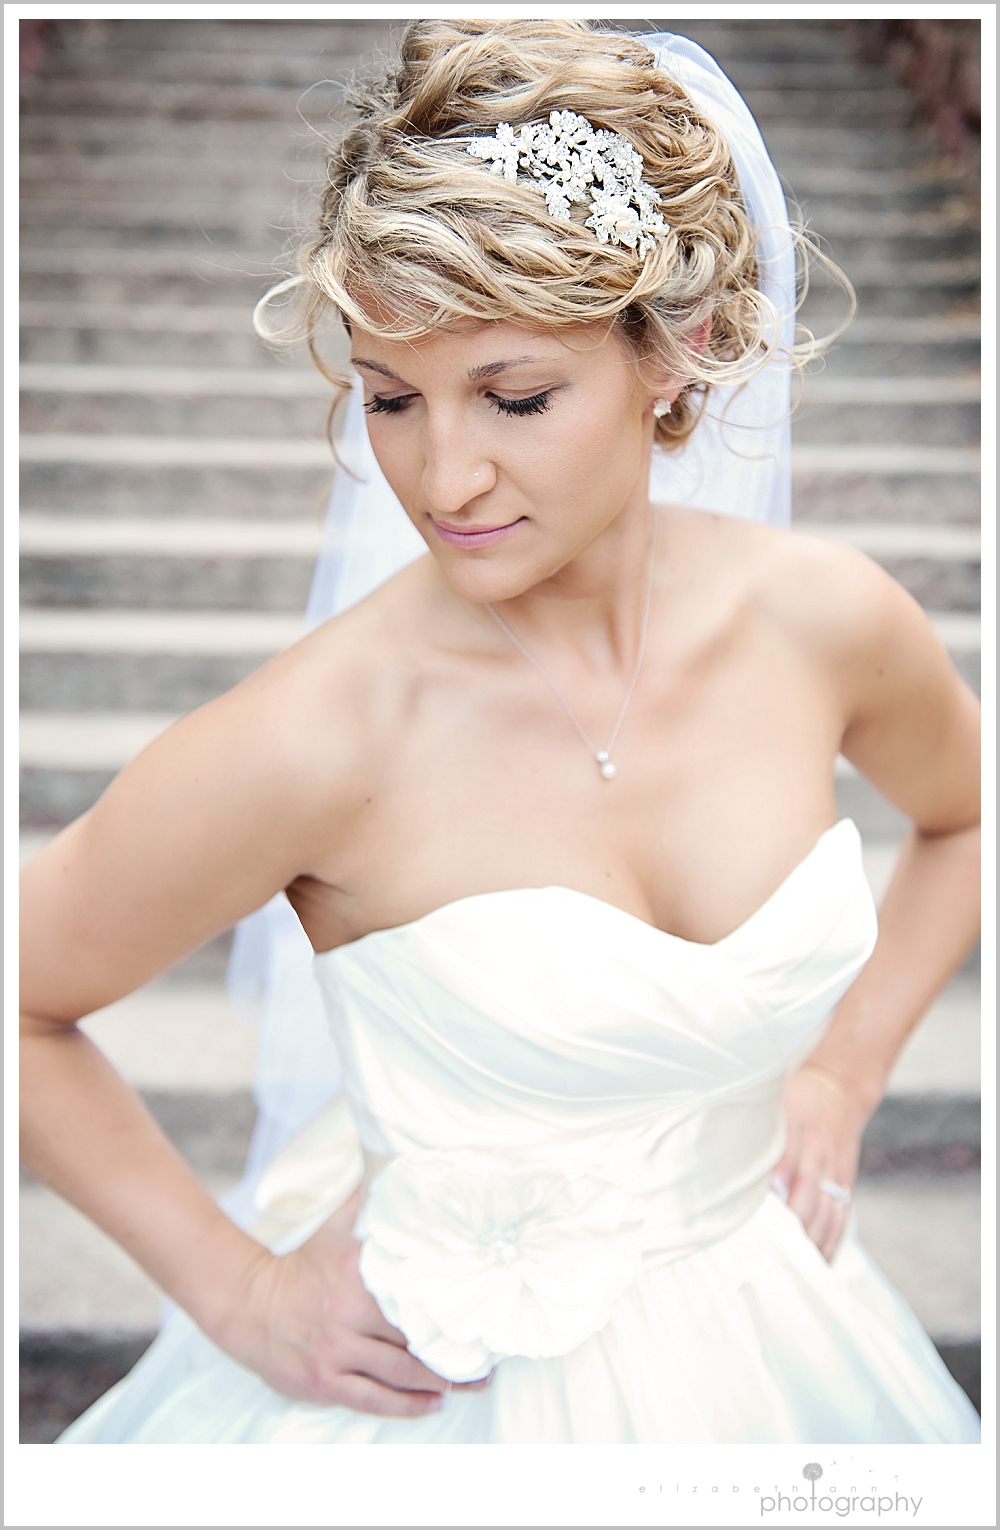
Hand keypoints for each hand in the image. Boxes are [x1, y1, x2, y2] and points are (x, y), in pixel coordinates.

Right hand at [210, 1189, 489, 1416]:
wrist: (246, 1303)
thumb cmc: (298, 1266)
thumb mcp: (331, 1229)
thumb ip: (363, 1205)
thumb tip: (394, 1168)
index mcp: (357, 1273)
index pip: (414, 1291)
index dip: (450, 1304)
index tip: (483, 1313)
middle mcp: (349, 1313)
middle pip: (414, 1337)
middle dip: (455, 1350)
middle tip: (491, 1359)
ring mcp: (337, 1350)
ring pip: (400, 1372)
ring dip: (441, 1381)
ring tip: (473, 1383)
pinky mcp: (325, 1381)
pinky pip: (373, 1399)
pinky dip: (407, 1405)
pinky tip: (434, 1403)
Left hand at [770, 1062, 870, 1262]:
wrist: (839, 1090)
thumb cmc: (794, 1098)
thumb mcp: (773, 1100)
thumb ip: (755, 1127)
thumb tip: (728, 1159)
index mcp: (796, 1126)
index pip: (784, 1161)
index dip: (773, 1188)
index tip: (757, 1214)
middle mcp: (818, 1150)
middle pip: (808, 1195)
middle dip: (791, 1226)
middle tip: (768, 1255)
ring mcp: (835, 1169)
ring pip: (827, 1212)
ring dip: (811, 1241)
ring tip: (791, 1269)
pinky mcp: (846, 1182)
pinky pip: (842, 1216)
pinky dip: (832, 1241)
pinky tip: (818, 1262)